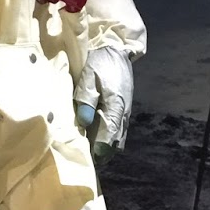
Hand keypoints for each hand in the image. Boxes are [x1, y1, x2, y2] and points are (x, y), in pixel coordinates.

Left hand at [74, 45, 132, 163]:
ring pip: (118, 138)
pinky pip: (119, 130)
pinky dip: (109, 137)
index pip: (108, 138)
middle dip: (101, 152)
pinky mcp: (124, 109)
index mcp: (115, 107)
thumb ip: (86, 101)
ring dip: (105, 146)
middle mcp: (123, 114)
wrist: (116, 51)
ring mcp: (125, 112)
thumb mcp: (89, 79)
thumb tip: (84, 122)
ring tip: (89, 151)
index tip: (86, 158)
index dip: (97, 151)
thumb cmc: (100, 64)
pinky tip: (97, 138)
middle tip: (85, 158)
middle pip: (114, 142)